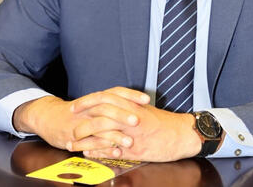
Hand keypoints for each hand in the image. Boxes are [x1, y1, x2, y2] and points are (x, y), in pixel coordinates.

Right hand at [12, 87, 149, 152]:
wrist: (49, 117)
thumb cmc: (78, 112)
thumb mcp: (94, 104)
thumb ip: (112, 104)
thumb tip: (137, 105)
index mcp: (97, 98)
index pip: (116, 91)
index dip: (131, 94)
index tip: (146, 99)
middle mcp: (90, 107)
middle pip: (108, 106)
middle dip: (124, 113)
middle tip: (138, 119)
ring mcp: (82, 121)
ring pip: (100, 126)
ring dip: (116, 134)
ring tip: (131, 141)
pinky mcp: (75, 136)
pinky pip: (91, 143)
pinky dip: (104, 148)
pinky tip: (116, 152)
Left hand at [70, 103, 201, 161]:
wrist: (182, 134)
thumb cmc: (164, 122)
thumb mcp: (145, 110)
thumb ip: (128, 108)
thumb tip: (111, 109)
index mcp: (132, 104)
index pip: (105, 97)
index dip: (88, 101)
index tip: (75, 106)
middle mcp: (131, 116)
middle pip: (101, 113)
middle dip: (82, 118)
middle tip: (70, 123)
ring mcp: (133, 133)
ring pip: (104, 132)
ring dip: (86, 137)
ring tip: (73, 141)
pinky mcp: (136, 149)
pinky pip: (114, 150)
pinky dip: (99, 152)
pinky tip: (88, 154)